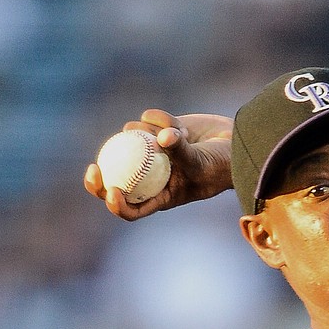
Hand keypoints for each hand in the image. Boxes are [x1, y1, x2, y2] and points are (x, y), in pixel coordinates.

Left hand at [83, 110, 233, 220]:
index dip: (116, 204)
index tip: (111, 190)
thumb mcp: (202, 163)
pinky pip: (144, 122)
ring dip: (143, 135)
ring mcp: (151, 154)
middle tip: (94, 167)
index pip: (132, 208)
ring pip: (129, 144)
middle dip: (100, 178)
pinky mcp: (155, 132)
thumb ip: (180, 151)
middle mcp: (152, 177)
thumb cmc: (222, 163)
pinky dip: (157, 119)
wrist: (235, 141)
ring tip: (170, 134)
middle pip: (116, 181)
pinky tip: (176, 122)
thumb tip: (161, 137)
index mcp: (161, 196)